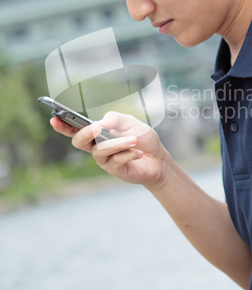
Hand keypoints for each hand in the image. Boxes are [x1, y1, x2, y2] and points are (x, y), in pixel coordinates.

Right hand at [50, 111, 168, 187]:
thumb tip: (99, 123)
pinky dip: (128, 153)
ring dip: (118, 143)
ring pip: (100, 151)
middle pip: (78, 142)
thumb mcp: (129, 122)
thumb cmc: (142, 138)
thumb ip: (114, 119)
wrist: (159, 158)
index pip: (75, 129)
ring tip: (134, 140)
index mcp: (97, 133)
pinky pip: (115, 161)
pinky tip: (138, 152)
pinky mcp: (115, 171)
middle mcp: (96, 147)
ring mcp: (104, 160)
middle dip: (85, 134)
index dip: (63, 125)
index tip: (54, 119)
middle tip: (97, 128)